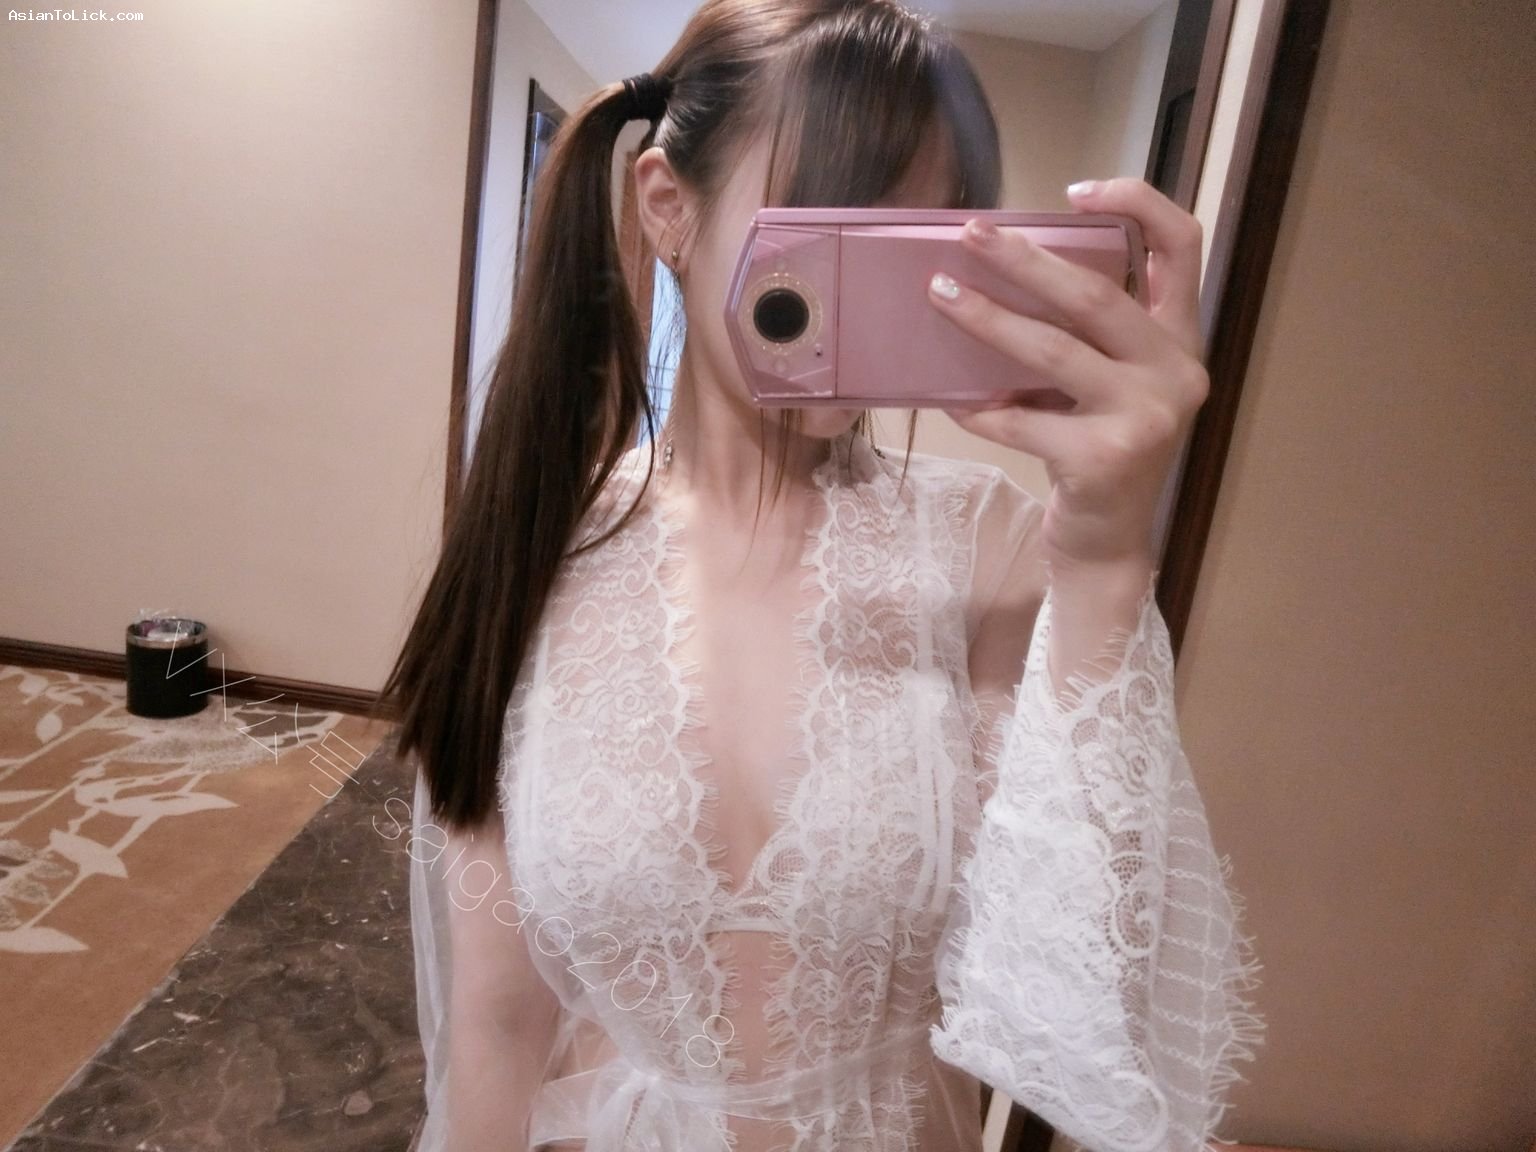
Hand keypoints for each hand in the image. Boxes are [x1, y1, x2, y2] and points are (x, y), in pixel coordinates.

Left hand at [927, 178, 1209, 571]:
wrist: (1109, 545)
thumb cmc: (1099, 452)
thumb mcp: (1112, 386)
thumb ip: (1090, 335)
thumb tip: (1003, 271)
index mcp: (1181, 341)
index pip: (1184, 245)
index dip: (1138, 203)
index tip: (1075, 190)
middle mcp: (1176, 372)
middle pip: (1096, 294)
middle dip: (1025, 259)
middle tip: (970, 234)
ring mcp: (1145, 417)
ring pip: (1053, 351)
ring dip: (987, 319)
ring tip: (940, 294)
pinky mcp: (1103, 459)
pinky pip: (1022, 420)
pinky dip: (979, 407)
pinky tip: (948, 399)